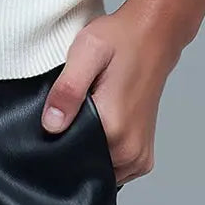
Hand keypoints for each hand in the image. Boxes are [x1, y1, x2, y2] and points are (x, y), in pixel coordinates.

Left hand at [40, 0, 182, 186]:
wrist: (153, 35)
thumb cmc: (120, 40)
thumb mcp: (86, 51)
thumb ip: (68, 90)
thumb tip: (50, 125)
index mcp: (114, 129)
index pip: (68, 157)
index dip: (53, 142)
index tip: (54, 119)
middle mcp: (129, 151)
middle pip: (82, 166)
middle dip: (70, 145)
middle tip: (70, 111)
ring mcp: (138, 158)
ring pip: (97, 169)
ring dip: (86, 148)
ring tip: (86, 114)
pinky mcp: (142, 157)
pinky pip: (112, 168)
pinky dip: (101, 152)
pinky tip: (97, 124)